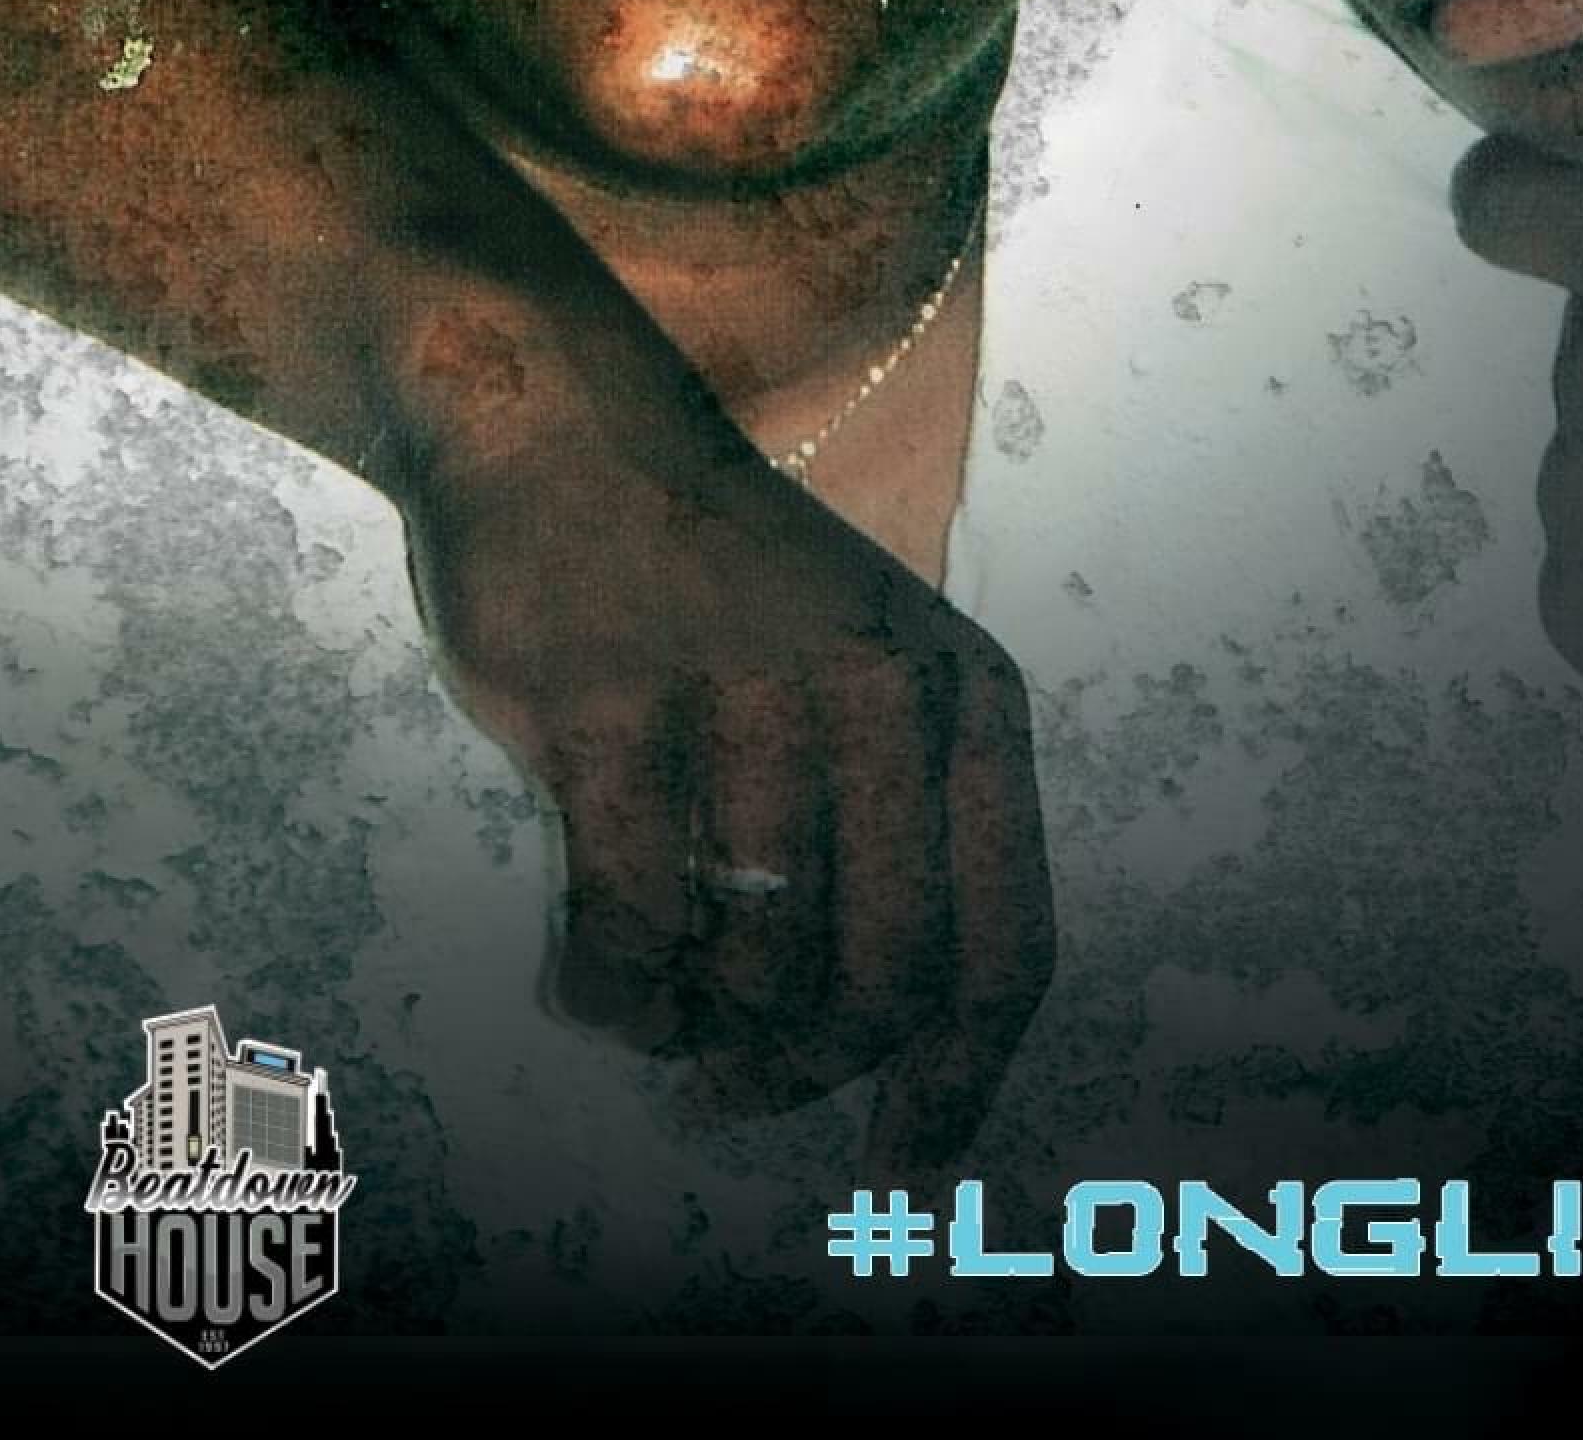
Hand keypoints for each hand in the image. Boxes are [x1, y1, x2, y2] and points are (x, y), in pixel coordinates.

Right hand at [395, 406, 1049, 1171]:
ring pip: (759, 966)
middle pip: (889, 978)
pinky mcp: (616, 712)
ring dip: (704, 1031)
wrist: (573, 430)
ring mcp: (751, 699)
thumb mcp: (872, 673)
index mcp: (967, 699)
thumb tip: (908, 1053)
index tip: (912, 1152)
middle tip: (742, 1093)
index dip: (968, 1076)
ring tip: (668, 1011)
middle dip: (813, 1071)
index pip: (1009, 936)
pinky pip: (629, 932)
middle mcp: (884, 697)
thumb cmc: (726, 587)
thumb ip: (906, 831)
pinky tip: (602, 980)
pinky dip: (616, 995)